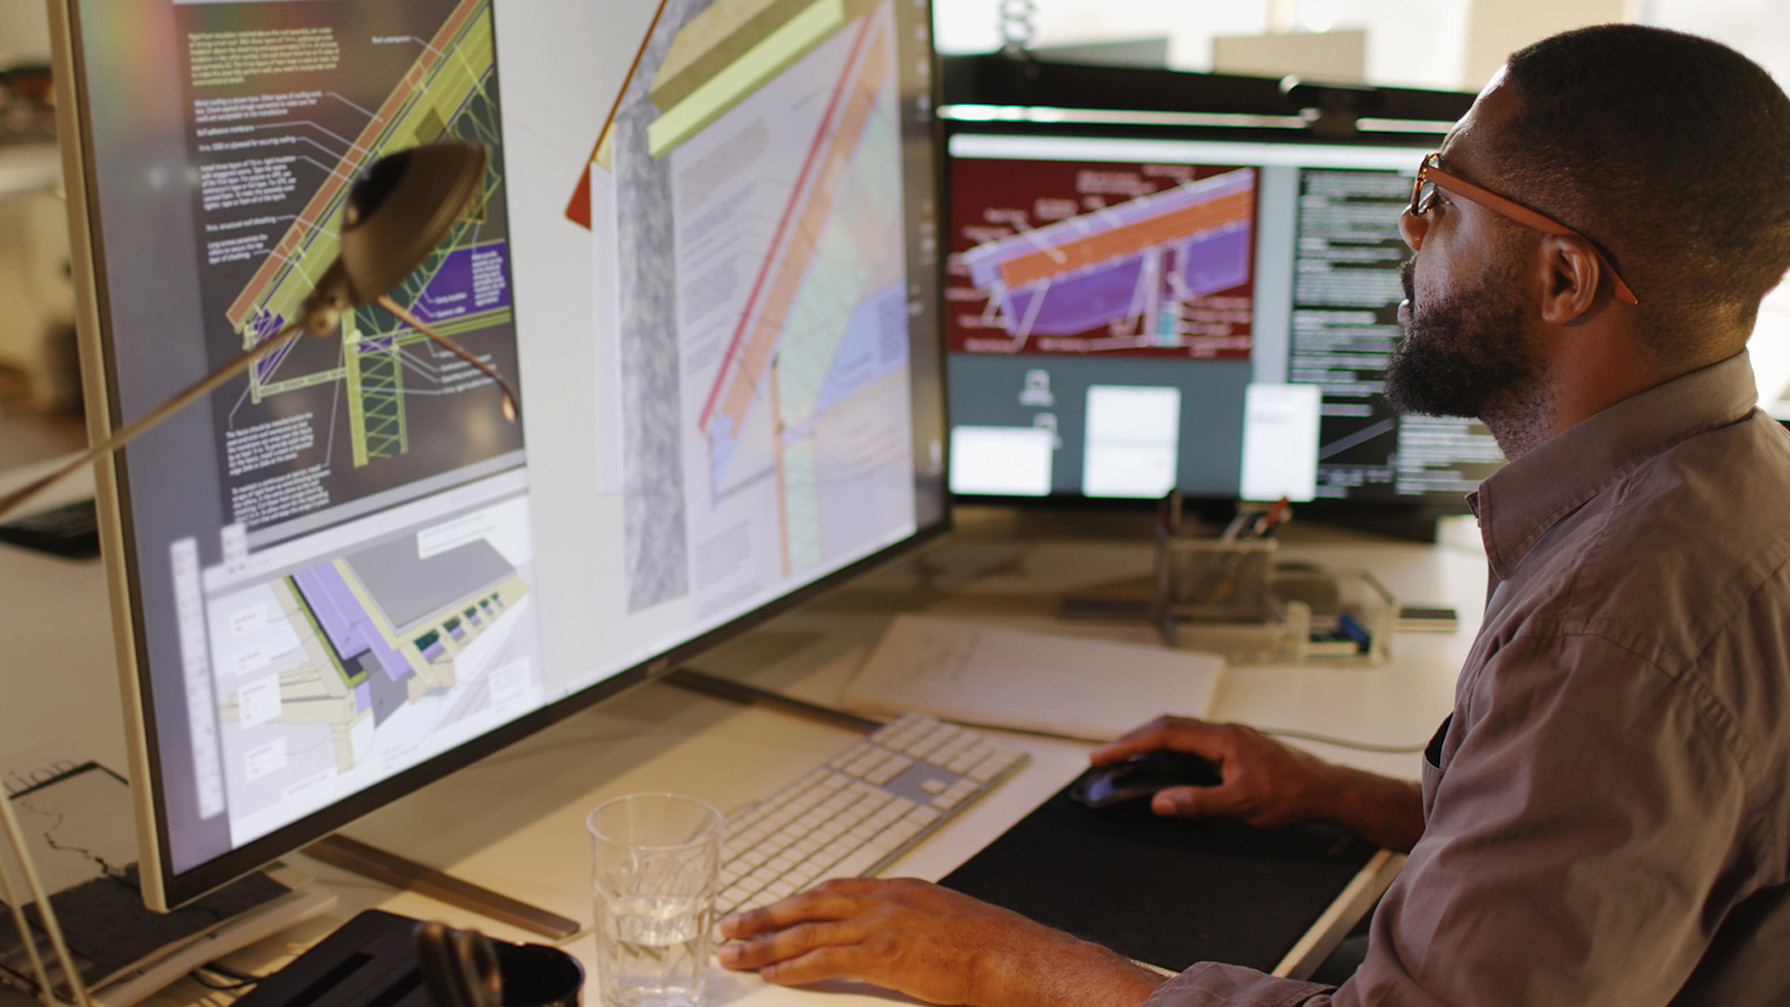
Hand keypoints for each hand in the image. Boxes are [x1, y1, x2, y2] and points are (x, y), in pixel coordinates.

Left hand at [718, 877, 1164, 1006]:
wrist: (1020, 957)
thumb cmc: (998, 949)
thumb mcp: (955, 925)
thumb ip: (925, 930)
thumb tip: (914, 946)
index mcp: (904, 890)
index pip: (838, 891)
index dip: (801, 901)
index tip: (777, 908)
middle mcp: (887, 899)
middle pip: (811, 903)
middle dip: (768, 914)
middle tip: (733, 923)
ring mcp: (882, 924)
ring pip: (806, 930)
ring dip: (765, 942)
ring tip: (734, 951)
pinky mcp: (882, 953)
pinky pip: (822, 960)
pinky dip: (791, 967)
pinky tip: (769, 974)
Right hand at [1090, 715, 1340, 826]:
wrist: (1327, 790)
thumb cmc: (1290, 795)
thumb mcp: (1241, 804)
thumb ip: (1198, 802)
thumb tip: (1161, 801)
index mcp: (1221, 738)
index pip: (1164, 734)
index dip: (1129, 744)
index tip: (1102, 755)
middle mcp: (1223, 731)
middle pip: (1167, 726)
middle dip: (1132, 739)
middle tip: (1104, 755)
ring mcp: (1230, 737)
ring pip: (1180, 731)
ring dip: (1150, 741)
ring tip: (1126, 756)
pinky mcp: (1236, 747)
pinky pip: (1193, 740)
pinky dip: (1169, 748)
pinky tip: (1165, 762)